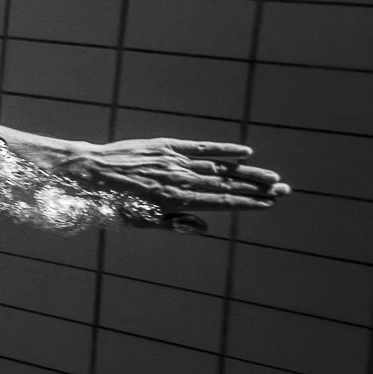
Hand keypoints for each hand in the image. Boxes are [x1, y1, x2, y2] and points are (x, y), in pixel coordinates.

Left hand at [54, 139, 288, 232]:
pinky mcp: (165, 146)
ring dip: (248, 172)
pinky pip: (200, 147)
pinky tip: (244, 151)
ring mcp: (174, 161)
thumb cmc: (111, 203)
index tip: (270, 203)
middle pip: (227, 184)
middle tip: (284, 190)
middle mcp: (179, 179)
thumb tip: (205, 227)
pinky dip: (223, 149)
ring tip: (272, 176)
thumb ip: (173, 224)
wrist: (88, 172)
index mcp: (175, 200)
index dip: (248, 203)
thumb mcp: (139, 222)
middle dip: (258, 188)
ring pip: (219, 167)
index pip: (221, 202)